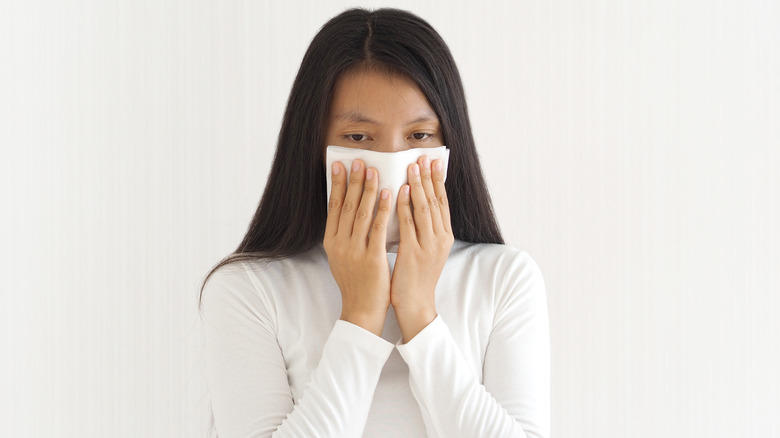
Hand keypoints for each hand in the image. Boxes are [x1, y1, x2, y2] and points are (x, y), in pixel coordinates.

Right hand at [323, 159, 392, 335]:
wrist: (361, 310)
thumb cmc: (356, 283)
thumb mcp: (342, 257)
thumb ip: (343, 235)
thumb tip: (347, 209)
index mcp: (331, 242)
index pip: (333, 207)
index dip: (337, 184)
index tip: (340, 166)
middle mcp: (340, 244)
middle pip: (347, 206)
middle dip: (353, 180)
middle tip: (359, 161)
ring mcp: (355, 251)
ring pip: (362, 213)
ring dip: (368, 189)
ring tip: (374, 170)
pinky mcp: (372, 258)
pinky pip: (378, 228)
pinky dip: (383, 209)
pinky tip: (389, 194)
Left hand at [391, 156, 453, 342]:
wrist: (416, 304)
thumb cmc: (416, 277)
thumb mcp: (426, 250)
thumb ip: (424, 229)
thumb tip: (417, 204)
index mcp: (445, 236)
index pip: (443, 202)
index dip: (437, 180)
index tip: (433, 161)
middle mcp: (441, 238)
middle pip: (436, 201)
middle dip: (428, 177)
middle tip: (422, 156)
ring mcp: (429, 245)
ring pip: (424, 209)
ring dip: (417, 185)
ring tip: (411, 166)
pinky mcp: (414, 253)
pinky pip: (409, 224)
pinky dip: (404, 206)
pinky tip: (398, 191)